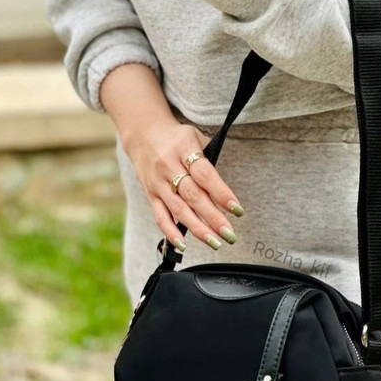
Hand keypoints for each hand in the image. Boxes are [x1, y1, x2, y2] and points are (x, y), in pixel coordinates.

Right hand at [126, 117, 244, 252]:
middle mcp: (168, 166)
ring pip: (178, 210)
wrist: (143, 134)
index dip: (221, 193)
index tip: (237, 210)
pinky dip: (171, 232)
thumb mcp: (195, 137)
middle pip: (193, 196)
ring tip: (215, 242)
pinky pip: (160, 216)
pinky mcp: (150, 195)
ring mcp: (158, 182)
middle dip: (213, 218)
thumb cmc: (177, 138)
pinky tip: (184, 246)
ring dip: (198, 229)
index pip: (205, 174)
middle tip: (230, 234)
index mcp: (183, 148)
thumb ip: (210, 158)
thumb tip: (225, 189)